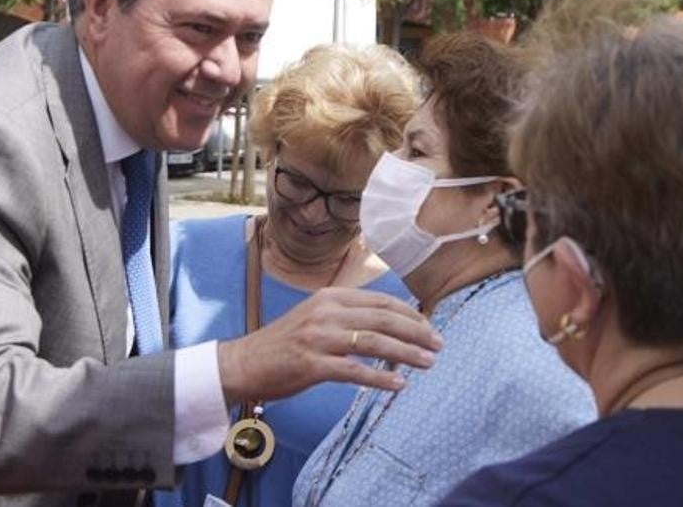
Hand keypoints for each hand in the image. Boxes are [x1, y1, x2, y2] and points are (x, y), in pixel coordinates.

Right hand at [217, 287, 442, 404]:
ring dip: (406, 354)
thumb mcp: (315, 317)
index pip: (381, 301)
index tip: (430, 327)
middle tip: (438, 345)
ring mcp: (318, 338)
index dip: (410, 314)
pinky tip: (398, 385)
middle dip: (416, 332)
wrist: (244, 363)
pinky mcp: (311, 365)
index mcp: (329, 298)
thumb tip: (388, 324)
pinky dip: (380, 378)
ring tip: (428, 363)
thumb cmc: (284, 343)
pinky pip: (354, 371)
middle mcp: (326, 313)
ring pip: (373, 343)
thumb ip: (347, 316)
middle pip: (383, 319)